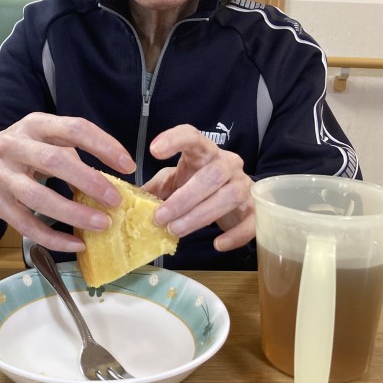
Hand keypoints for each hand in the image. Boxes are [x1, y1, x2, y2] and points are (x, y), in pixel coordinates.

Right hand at [0, 113, 135, 252]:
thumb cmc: (25, 149)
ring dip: (72, 213)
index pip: (74, 128)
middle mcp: (14, 145)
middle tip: (115, 200)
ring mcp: (1, 174)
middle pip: (54, 161)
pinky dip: (52, 238)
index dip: (103, 145)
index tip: (128, 165)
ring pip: (37, 197)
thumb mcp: (46, 137)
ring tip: (101, 225)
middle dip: (88, 181)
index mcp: (35, 124)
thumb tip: (114, 181)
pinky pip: (25, 225)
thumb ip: (74, 153)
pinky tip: (76, 244)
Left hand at [143, 124, 253, 251]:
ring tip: (175, 230)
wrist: (231, 200)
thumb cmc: (196, 186)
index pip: (193, 137)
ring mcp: (245, 185)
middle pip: (212, 175)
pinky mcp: (255, 210)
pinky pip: (251, 222)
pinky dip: (234, 235)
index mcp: (205, 152)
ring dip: (199, 216)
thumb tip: (128, 198)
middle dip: (183, 198)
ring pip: (228, 197)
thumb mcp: (173, 182)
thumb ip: (154, 188)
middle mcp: (228, 164)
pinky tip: (217, 245)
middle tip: (159, 217)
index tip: (153, 150)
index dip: (175, 140)